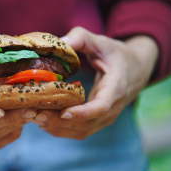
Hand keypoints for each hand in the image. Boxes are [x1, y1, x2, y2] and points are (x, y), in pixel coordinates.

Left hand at [33, 27, 158, 139]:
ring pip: (81, 131)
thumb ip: (82, 38)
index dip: (82, 112)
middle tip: (35, 114)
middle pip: (86, 124)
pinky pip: (80, 132)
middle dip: (59, 121)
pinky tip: (43, 121)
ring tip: (34, 118)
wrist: (136, 69)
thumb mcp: (102, 42)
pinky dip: (61, 130)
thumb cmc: (117, 54)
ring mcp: (106, 118)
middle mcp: (112, 108)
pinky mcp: (98, 122)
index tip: (63, 112)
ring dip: (57, 128)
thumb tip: (61, 41)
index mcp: (116, 87)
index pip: (101, 106)